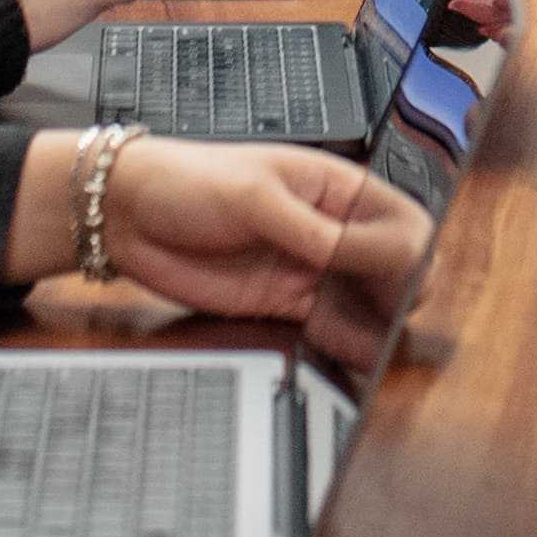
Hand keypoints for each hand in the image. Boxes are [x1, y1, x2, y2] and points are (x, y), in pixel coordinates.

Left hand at [95, 140, 434, 322]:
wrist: (129, 216)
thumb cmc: (188, 180)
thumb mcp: (253, 195)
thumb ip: (305, 228)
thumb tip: (349, 252)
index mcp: (336, 187)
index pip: (398, 220)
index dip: (407, 250)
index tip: (395, 273)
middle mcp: (331, 228)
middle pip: (393, 264)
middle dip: (404, 290)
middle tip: (398, 316)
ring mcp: (309, 268)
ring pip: (366, 301)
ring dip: (381, 323)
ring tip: (387, 348)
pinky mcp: (285, 302)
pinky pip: (330, 326)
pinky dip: (349, 342)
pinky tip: (361, 356)